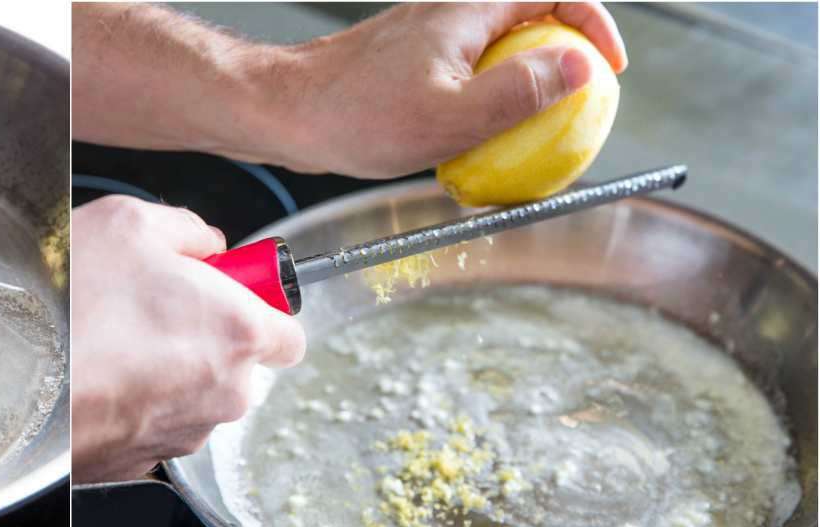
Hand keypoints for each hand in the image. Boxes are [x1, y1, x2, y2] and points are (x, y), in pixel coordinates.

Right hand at [71, 196, 306, 483]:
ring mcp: (184, 434)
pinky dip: (133, 404)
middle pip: (239, 368)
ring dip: (168, 373)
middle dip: (208, 341)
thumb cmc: (72, 306)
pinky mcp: (142, 461)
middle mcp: (223, 392)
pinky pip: (152, 425)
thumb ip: (189, 231)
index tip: (227, 293)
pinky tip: (97, 377)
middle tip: (157, 310)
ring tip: (113, 343)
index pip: (289, 335)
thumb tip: (204, 245)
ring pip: (194, 399)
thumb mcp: (130, 224)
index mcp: (238, 331)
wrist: (11, 379)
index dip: (258, 310)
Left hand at [257, 3, 627, 177]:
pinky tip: (474, 144)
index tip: (610, 72)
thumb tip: (581, 71)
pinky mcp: (411, 59)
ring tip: (530, 136)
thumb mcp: (448, 118)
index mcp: (470, 6)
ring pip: (499, 50)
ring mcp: (431, 32)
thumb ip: (519, 93)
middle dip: (564, 60)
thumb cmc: (353, 117)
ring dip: (521, 87)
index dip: (596, 27)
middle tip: (575, 112)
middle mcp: (453, 8)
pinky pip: (466, 72)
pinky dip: (484, 100)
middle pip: (533, 19)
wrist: (284, 114)